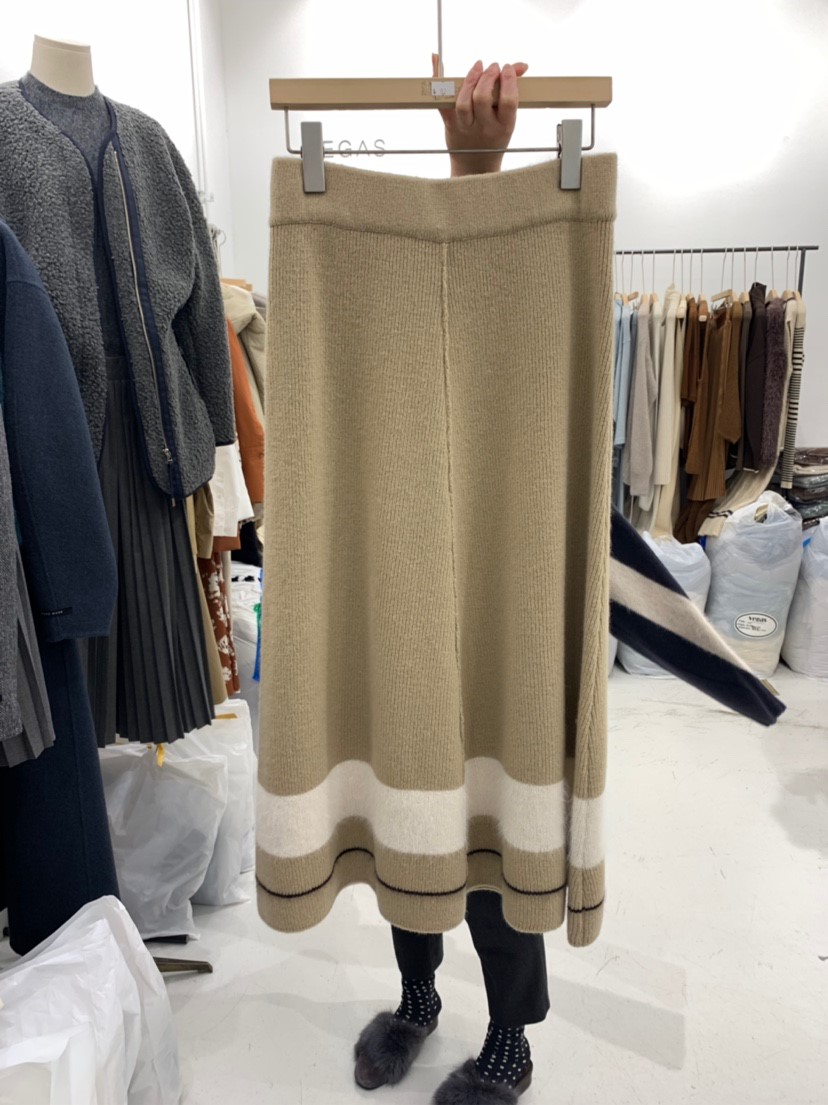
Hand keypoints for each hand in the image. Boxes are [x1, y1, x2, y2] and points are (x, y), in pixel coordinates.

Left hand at [432, 54, 528, 176]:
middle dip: (488, 76)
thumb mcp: (507, 120)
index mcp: (504, 127)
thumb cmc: (494, 137)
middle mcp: (484, 129)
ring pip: (463, 102)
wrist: (475, 167)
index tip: (508, 68)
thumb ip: (512, 92)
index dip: (508, 80)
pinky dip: (437, 82)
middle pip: (482, 98)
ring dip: (470, 79)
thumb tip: (520, 66)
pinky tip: (438, 61)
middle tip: (492, 66)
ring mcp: (465, 128)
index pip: (508, 101)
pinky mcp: (450, 125)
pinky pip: (441, 102)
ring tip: (477, 67)